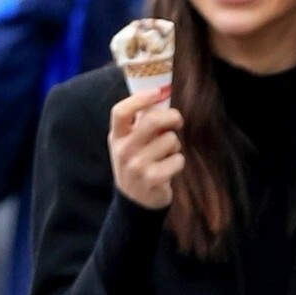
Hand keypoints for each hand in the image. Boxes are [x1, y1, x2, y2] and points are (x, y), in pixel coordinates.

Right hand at [109, 87, 183, 210]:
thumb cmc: (136, 164)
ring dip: (174, 146)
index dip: (140, 99)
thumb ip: (140, 122)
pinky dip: (178, 162)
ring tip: (166, 155)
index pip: (121, 112)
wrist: (134, 201)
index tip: (157, 93)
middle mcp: (123, 151)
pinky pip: (178, 159)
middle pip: (152, 120)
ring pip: (170, 140)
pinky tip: (169, 169)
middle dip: (172, 117)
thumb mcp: (129, 143)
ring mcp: (137, 166)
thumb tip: (161, 94)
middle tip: (177, 121)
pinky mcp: (152, 179)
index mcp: (117, 137)